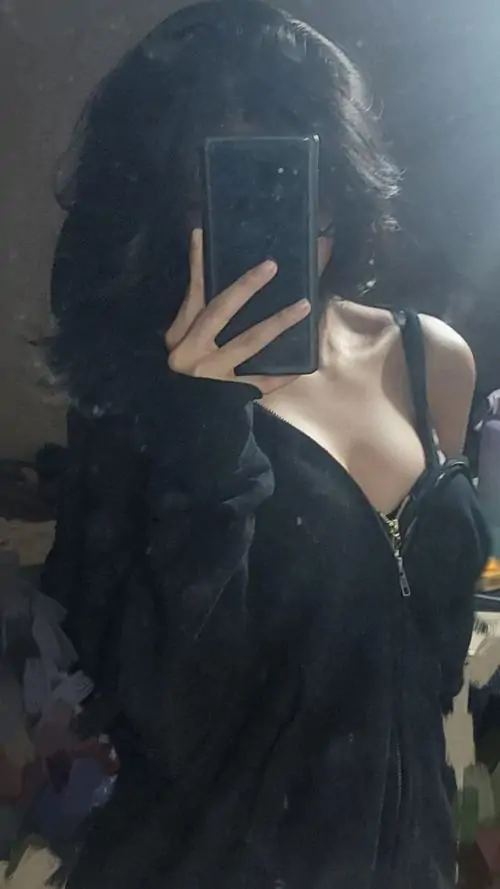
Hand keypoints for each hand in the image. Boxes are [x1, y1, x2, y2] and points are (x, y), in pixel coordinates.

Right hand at [165, 229, 310, 394]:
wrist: (177, 418)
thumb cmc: (181, 375)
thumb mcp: (179, 342)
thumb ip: (194, 308)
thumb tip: (201, 252)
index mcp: (180, 336)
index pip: (192, 295)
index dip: (198, 265)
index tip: (204, 236)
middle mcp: (193, 352)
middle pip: (219, 312)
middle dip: (245, 288)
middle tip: (271, 266)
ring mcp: (213, 374)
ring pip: (247, 343)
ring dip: (277, 323)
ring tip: (303, 305)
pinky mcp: (230, 395)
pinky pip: (261, 383)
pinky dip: (282, 376)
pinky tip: (304, 366)